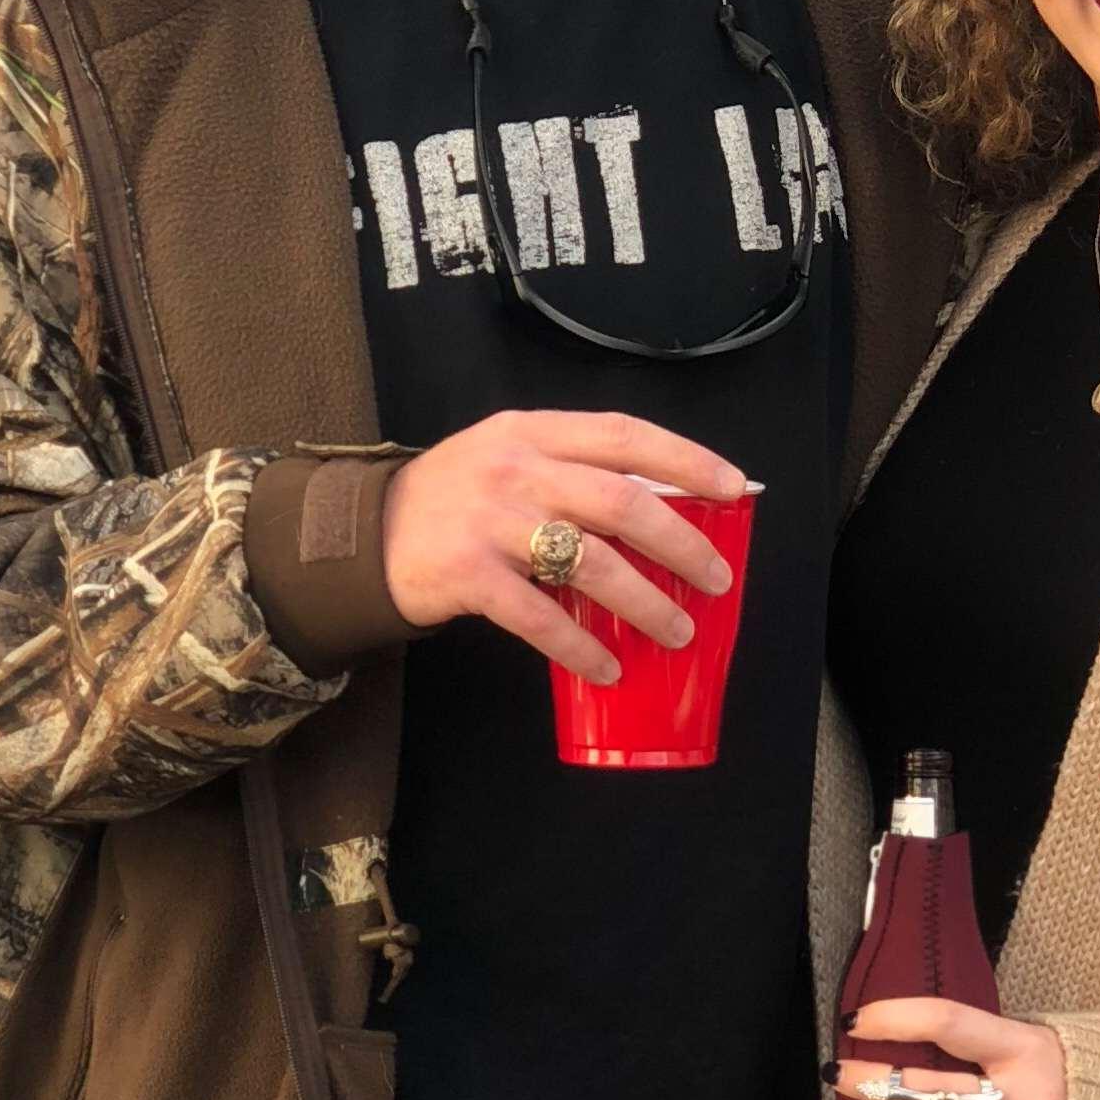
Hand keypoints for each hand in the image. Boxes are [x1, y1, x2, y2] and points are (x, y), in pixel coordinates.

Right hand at [379, 411, 751, 687]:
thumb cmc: (453, 499)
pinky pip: (539, 616)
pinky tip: (605, 667)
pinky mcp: (468, 575)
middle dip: (681, 543)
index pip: (624, 434)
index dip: (686, 459)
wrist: (364, 534)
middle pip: (620, 502)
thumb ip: (572, 471)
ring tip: (677, 630)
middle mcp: (516, 468)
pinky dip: (579, 647)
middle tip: (716, 578)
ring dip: (645, 603)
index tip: (735, 488)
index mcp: (533, 431)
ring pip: (591, 562)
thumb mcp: (508, 459)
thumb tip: (662, 511)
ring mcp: (490, 521)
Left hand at [834, 1001, 1070, 1099]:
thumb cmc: (1068, 1064)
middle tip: (837, 1075)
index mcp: (1022, 1047)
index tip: (856, 1021)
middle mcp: (1024, 1099)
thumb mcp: (1031, 1032)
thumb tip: (901, 1028)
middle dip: (875, 1084)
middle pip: (934, 1094)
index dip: (895, 1019)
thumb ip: (977, 1035)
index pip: (947, 1022)